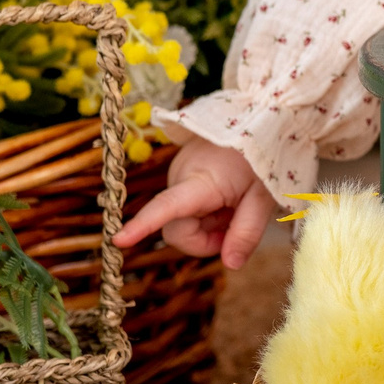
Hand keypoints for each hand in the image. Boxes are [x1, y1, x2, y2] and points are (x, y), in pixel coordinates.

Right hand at [113, 141, 279, 270]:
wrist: (260, 118)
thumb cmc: (264, 157)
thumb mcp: (264, 197)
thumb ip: (246, 233)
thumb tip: (230, 265)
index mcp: (200, 179)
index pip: (166, 206)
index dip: (143, 226)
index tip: (119, 240)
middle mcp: (179, 174)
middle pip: (179, 229)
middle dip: (206, 238)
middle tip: (236, 222)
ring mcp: (177, 172)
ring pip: (182, 221)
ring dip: (208, 224)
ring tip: (233, 202)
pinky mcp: (180, 172)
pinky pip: (185, 208)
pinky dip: (205, 212)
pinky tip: (225, 196)